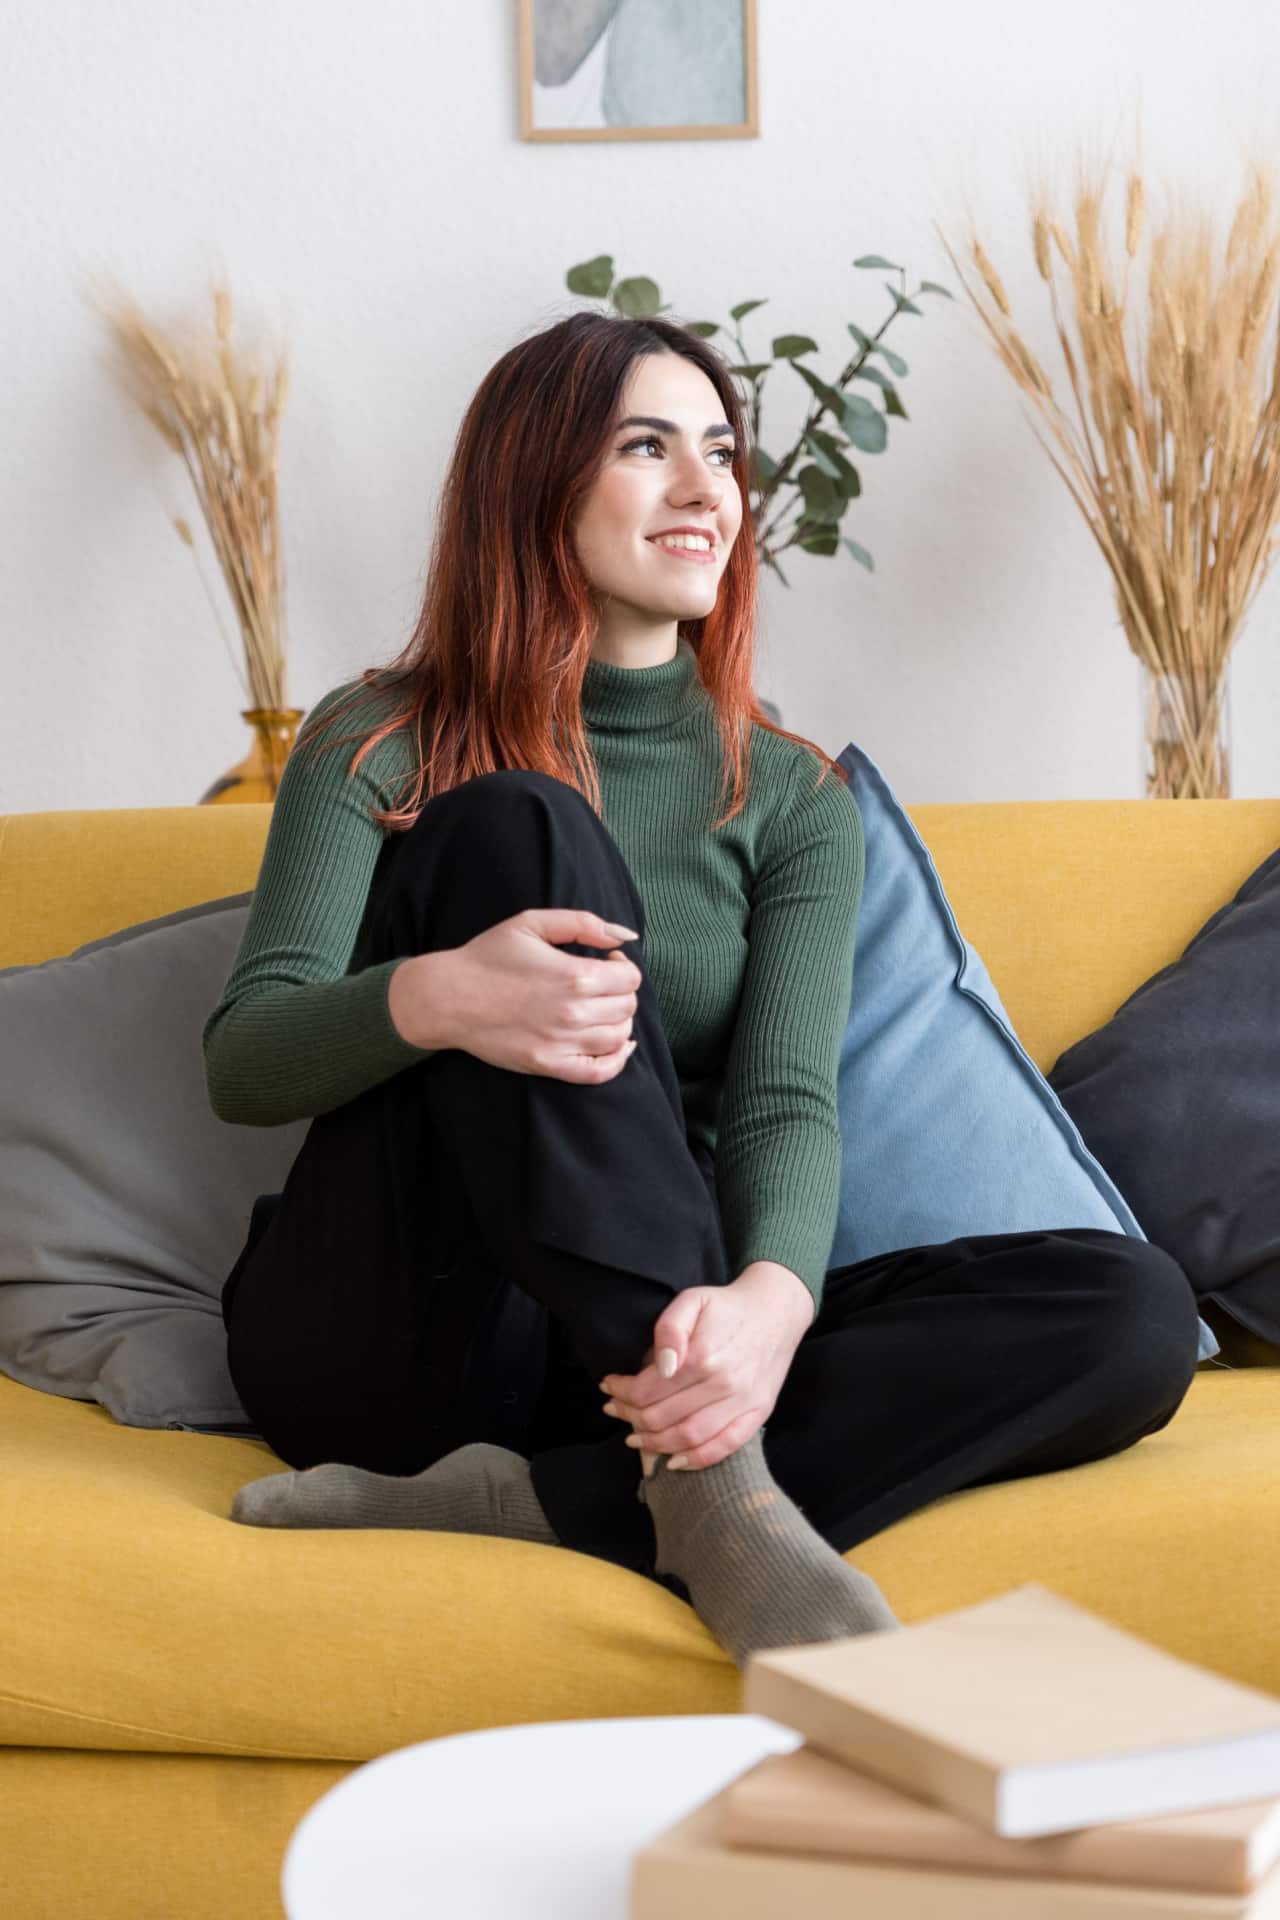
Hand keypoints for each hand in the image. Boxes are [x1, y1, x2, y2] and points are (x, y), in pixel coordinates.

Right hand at [405, 909, 642, 1082]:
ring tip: (600, 1008)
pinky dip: (618, 1061)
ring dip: (619, 1020)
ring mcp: (562, 1043)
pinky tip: (618, 1046)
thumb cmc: (488, 956)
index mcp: (574, 975)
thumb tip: (625, 937)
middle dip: (620, 991)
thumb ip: (583, 923)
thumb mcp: (532, 922)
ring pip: (619, 1036)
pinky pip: (600, 1072)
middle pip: (627, 1007)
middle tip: (600, 983)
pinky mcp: (549, 1065)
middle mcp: (573, 1012)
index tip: (606, 961)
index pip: (630, 978)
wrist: (449, 997)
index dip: (623, 966)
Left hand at [597, 1269, 810, 1470]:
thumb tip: (660, 1366)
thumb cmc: (727, 1306)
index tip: (608, 1386)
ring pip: (688, 1438)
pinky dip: (696, 1461)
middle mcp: (723, 1384)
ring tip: (634, 1437)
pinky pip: (725, 1447)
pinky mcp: (758, 1413)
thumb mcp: (692, 1300)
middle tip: (615, 1410)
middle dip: (630, 1417)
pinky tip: (673, 1461)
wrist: (776, 1311)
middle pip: (662, 1417)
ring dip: (654, 1443)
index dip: (621, 1392)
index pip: (647, 1390)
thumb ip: (670, 1329)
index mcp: (702, 1356)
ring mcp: (742, 1402)